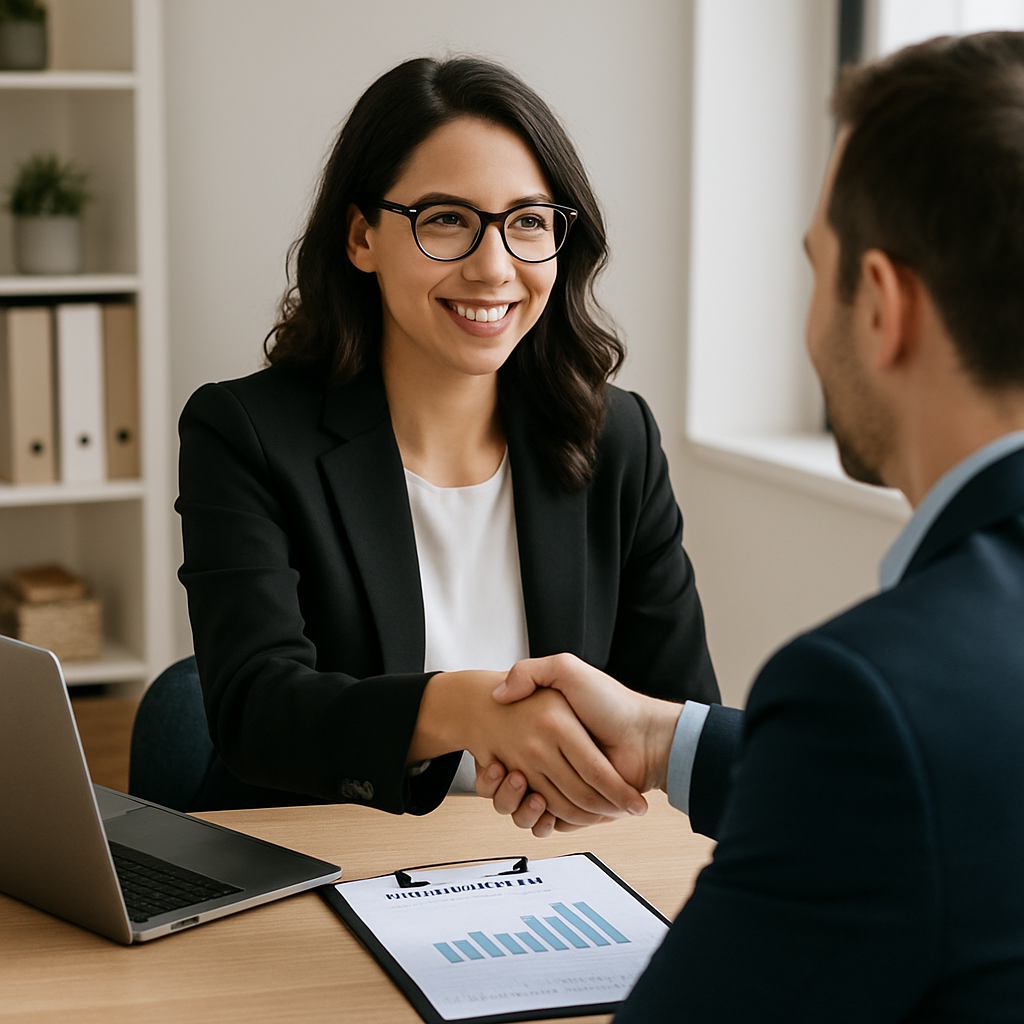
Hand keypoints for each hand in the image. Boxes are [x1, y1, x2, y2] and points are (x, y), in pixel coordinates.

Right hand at [409, 670, 645, 825]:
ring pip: (524, 810)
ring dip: (518, 807)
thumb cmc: (610, 701)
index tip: (493, 761)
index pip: (504, 757)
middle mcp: (551, 761)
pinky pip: (549, 824)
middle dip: (503, 791)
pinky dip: (541, 823)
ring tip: (522, 787)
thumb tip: (499, 694)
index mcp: (544, 734)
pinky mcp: (578, 809)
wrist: (647, 735)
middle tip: (509, 773)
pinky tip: (539, 807)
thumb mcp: (567, 670)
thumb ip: (530, 672)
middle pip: (511, 789)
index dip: (492, 768)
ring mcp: (564, 787)